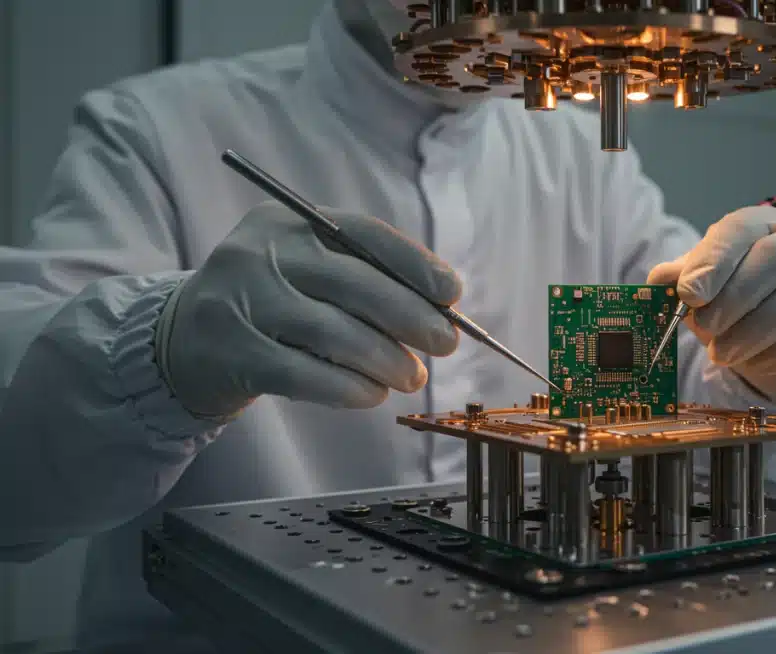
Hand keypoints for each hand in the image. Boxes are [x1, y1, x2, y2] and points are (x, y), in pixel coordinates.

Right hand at [157, 202, 461, 417]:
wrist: (183, 339)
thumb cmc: (270, 300)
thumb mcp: (307, 269)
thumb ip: (366, 277)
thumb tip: (441, 308)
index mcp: (289, 221)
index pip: (365, 236)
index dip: (416, 265)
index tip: (452, 294)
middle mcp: (262, 253)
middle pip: (357, 287)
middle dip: (413, 319)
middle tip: (446, 345)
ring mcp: (242, 302)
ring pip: (337, 335)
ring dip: (386, 361)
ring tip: (412, 377)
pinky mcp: (233, 354)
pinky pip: (306, 374)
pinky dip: (349, 389)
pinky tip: (371, 395)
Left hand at [648, 205, 775, 402]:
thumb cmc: (742, 303)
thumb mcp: (707, 287)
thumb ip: (682, 279)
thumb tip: (658, 281)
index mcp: (764, 226)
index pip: (741, 228)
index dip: (714, 260)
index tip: (688, 294)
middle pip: (775, 258)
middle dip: (733, 298)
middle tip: (704, 328)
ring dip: (753, 331)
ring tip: (722, 354)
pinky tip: (758, 362)